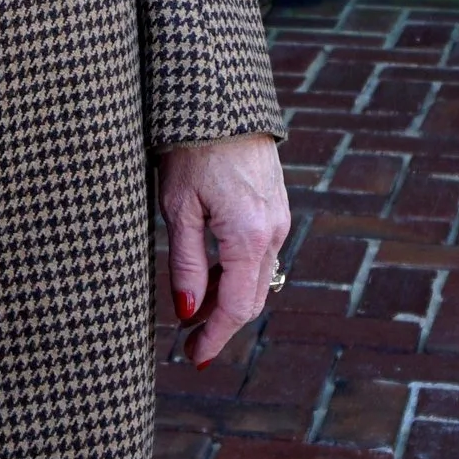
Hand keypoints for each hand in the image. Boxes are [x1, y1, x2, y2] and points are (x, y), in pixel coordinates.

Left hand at [157, 133, 289, 366]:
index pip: (237, 307)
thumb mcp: (178, 209)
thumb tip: (188, 313)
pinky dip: (236, 273)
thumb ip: (187, 264)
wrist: (220, 99)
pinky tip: (210, 275)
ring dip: (227, 298)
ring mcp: (280, 219)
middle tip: (188, 344)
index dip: (215, 338)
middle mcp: (275, 232)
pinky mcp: (276, 207)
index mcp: (250, 237)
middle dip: (221, 324)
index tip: (194, 359)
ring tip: (191, 311)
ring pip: (257, 277)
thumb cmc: (192, 148)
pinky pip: (260, 254)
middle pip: (252, 297)